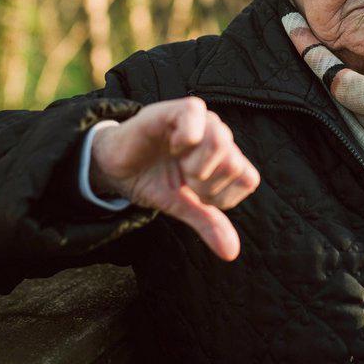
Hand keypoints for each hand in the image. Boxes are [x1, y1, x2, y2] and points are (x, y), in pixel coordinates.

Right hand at [90, 96, 259, 260]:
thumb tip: (231, 253)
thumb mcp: (182, 206)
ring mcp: (201, 120)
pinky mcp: (178, 109)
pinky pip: (196, 115)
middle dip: (205, 184)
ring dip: (195, 163)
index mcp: (226, 158)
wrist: (116, 168)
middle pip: (234, 164)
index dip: (221, 196)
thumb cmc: (153, 181)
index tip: (196, 195)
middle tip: (183, 179)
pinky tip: (171, 144)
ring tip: (177, 162)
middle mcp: (219, 136)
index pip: (247, 179)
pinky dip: (185, 138)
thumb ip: (208, 223)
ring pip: (220, 141)